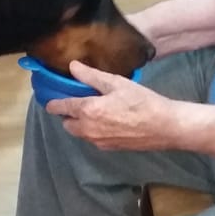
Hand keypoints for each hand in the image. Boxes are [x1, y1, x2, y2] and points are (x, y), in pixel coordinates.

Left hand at [47, 62, 179, 150]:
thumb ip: (91, 76)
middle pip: (67, 123)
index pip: (61, 108)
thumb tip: (72, 67)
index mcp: (88, 110)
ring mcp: (97, 141)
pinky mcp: (108, 148)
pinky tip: (108, 121)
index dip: (53, 103)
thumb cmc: (142, 102)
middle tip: (79, 102)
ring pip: (79, 133)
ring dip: (80, 123)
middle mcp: (88, 129)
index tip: (49, 100)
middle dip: (68, 114)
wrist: (165, 127)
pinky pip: (92, 139)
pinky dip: (93, 131)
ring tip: (95, 111)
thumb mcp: (117, 83)